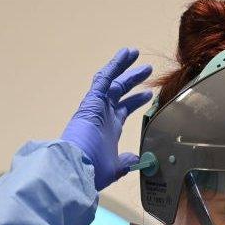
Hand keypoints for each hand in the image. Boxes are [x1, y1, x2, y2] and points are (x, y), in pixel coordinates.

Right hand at [62, 48, 152, 190]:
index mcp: (108, 130)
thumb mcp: (116, 168)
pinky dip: (114, 65)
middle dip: (133, 80)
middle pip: (120, 92)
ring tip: (134, 53)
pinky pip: (103, 78)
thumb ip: (127, 162)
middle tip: (147, 70)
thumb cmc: (93, 171)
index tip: (148, 95)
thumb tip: (138, 160)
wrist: (76, 168)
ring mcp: (96, 107)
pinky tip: (125, 54)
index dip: (135, 101)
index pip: (123, 110)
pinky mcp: (92, 101)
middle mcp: (102, 115)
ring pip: (112, 81)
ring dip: (124, 67)